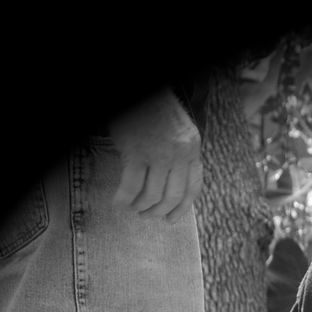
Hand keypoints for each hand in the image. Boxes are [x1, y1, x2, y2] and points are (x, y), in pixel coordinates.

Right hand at [108, 89, 202, 221]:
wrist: (140, 92)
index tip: (172, 219)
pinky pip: (132, 185)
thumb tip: (174, 181)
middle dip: (160, 211)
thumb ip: (182, 153)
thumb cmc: (155, 110)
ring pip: (153, 194)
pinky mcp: (136, 153)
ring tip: (133, 208)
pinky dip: (124, 198)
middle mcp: (180, 154)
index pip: (193, 187)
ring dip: (141, 207)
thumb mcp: (180, 131)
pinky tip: (118, 202)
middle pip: (173, 195)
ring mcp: (159, 154)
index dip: (182, 207)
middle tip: (148, 216)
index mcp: (193, 148)